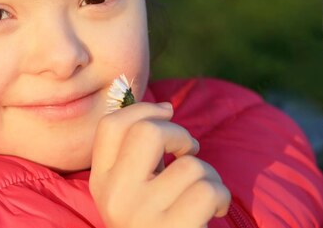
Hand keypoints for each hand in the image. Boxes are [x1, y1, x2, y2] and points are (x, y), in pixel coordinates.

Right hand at [89, 102, 230, 227]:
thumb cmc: (154, 224)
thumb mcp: (131, 190)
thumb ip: (135, 153)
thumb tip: (165, 107)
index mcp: (101, 182)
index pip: (112, 125)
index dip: (143, 109)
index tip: (166, 113)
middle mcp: (116, 196)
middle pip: (148, 132)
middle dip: (180, 134)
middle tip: (188, 151)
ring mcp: (143, 214)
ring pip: (190, 164)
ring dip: (208, 174)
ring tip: (202, 193)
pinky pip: (209, 189)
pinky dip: (221, 196)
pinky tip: (212, 210)